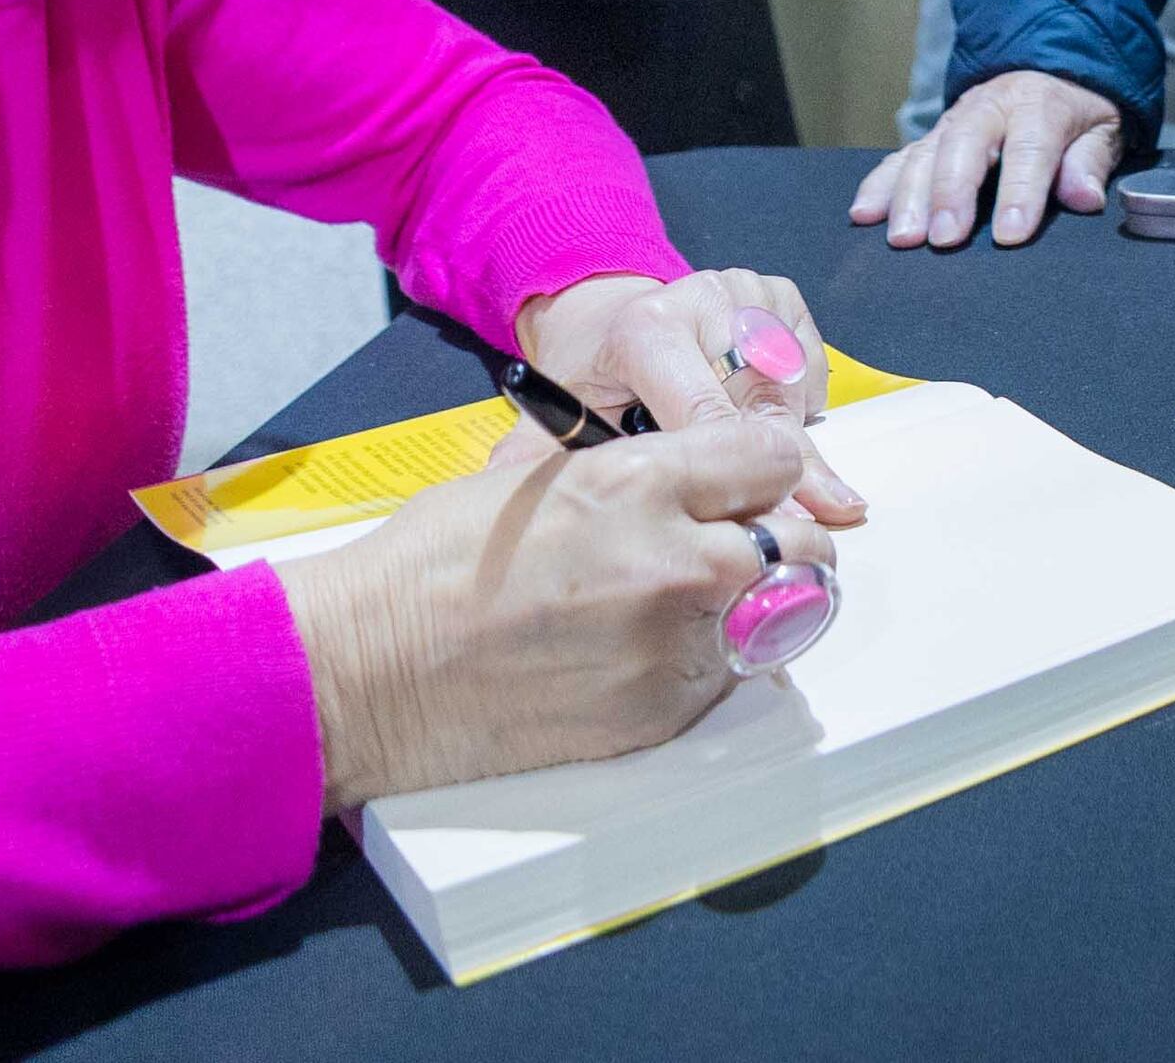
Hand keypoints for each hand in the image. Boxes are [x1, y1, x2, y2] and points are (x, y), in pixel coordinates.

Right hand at [281, 412, 822, 805]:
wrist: (370, 670)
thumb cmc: (436, 563)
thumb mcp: (541, 472)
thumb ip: (642, 470)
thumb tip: (707, 474)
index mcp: (640, 482)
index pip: (773, 457)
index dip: (764, 465)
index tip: (752, 478)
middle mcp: (676, 564)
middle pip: (804, 544)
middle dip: (781, 538)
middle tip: (742, 543)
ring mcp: (673, 648)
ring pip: (774, 617)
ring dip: (745, 606)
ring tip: (679, 604)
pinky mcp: (662, 716)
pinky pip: (723, 678)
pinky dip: (701, 662)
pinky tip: (638, 652)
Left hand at [514, 267, 866, 525]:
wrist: (606, 315)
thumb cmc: (591, 376)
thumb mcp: (565, 416)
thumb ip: (565, 462)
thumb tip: (574, 515)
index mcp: (647, 329)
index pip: (710, 414)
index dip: (737, 474)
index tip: (764, 524)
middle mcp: (703, 298)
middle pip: (763, 402)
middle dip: (787, 467)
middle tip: (821, 517)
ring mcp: (746, 291)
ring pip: (795, 386)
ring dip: (793, 437)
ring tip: (781, 476)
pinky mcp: (777, 292)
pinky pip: (811, 364)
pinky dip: (802, 400)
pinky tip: (769, 417)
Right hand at [850, 69, 1124, 249]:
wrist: (1049, 68)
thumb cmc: (1077, 112)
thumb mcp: (1102, 128)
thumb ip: (1091, 162)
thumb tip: (1083, 197)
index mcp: (1039, 105)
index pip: (1029, 149)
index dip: (1019, 193)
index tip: (1010, 235)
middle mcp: (990, 108)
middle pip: (964, 146)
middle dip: (951, 193)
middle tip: (944, 239)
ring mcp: (954, 121)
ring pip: (925, 153)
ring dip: (909, 196)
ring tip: (903, 238)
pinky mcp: (932, 136)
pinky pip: (900, 157)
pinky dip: (879, 185)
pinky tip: (864, 213)